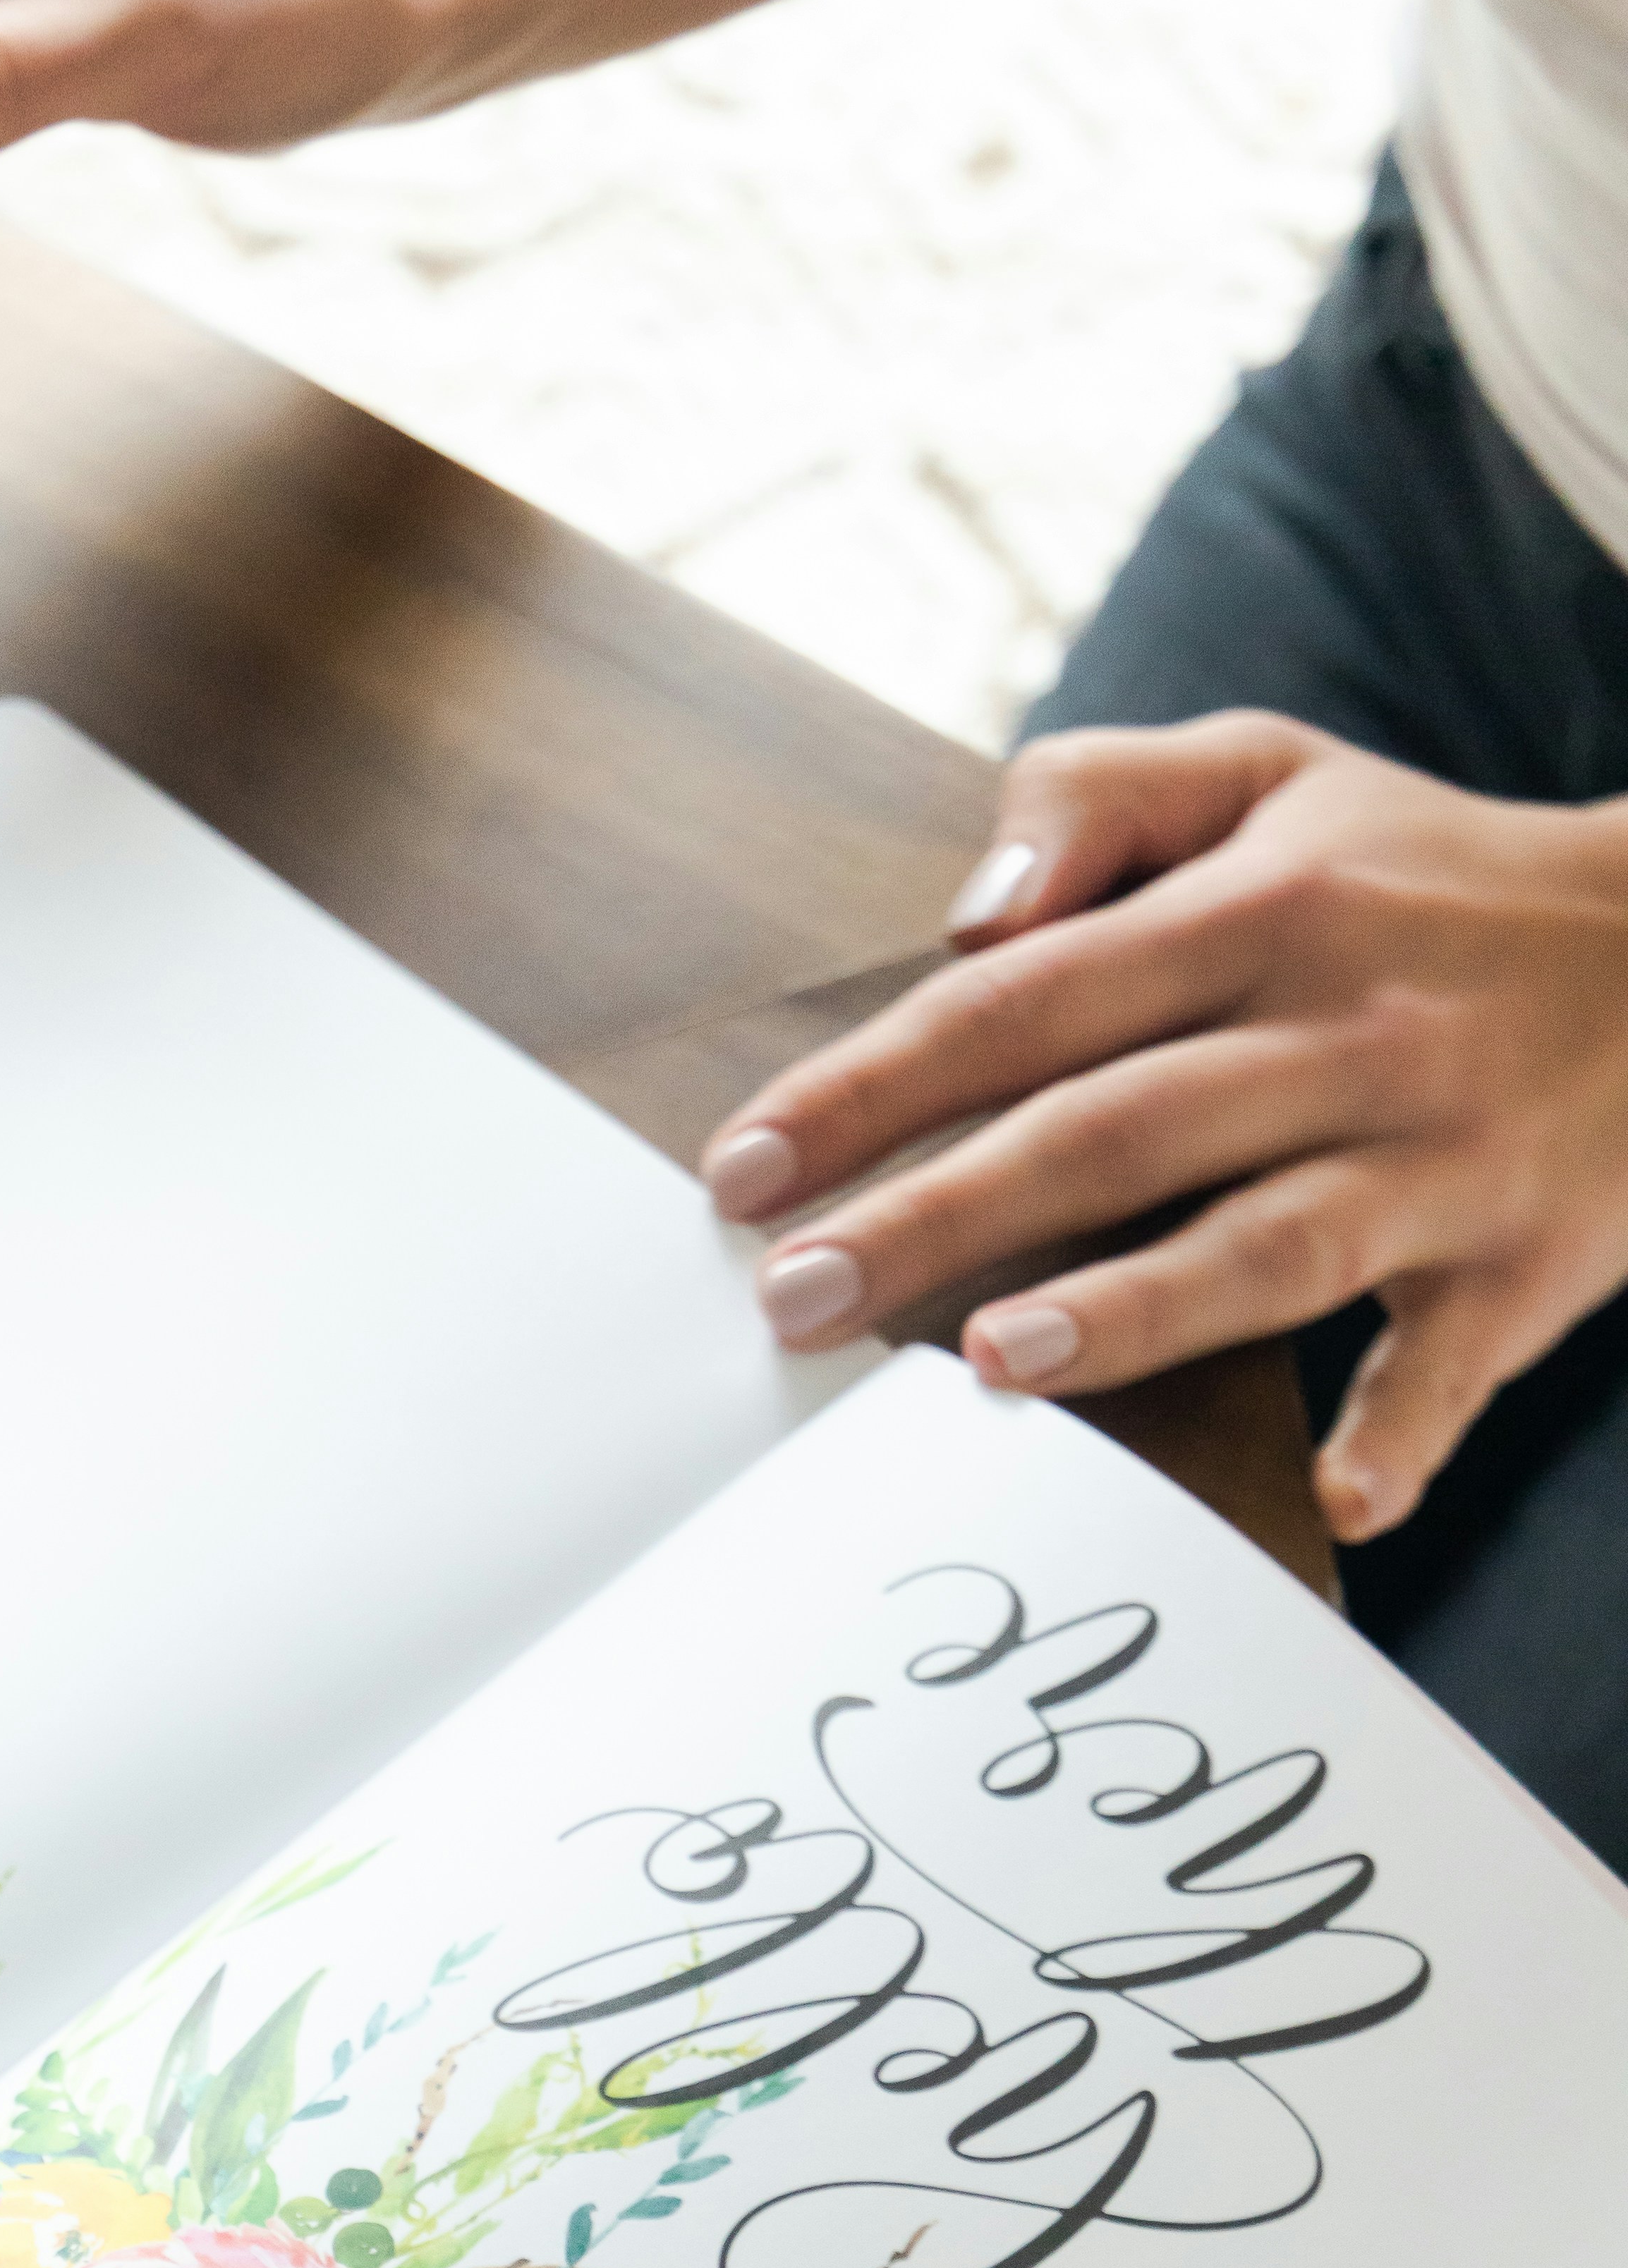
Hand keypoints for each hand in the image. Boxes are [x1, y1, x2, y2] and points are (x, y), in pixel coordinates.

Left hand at [699, 715, 1627, 1543]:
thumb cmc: (1420, 875)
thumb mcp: (1272, 771)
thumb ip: (1097, 797)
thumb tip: (967, 911)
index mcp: (1261, 909)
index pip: (1020, 1000)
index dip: (873, 1087)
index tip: (741, 1172)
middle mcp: (1346, 1030)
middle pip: (1113, 1130)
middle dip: (939, 1217)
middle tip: (794, 1300)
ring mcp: (1440, 1155)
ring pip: (1269, 1242)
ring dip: (1136, 1311)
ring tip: (999, 1365)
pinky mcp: (1526, 1262)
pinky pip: (1453, 1360)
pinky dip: (1399, 1431)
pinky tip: (1333, 1496)